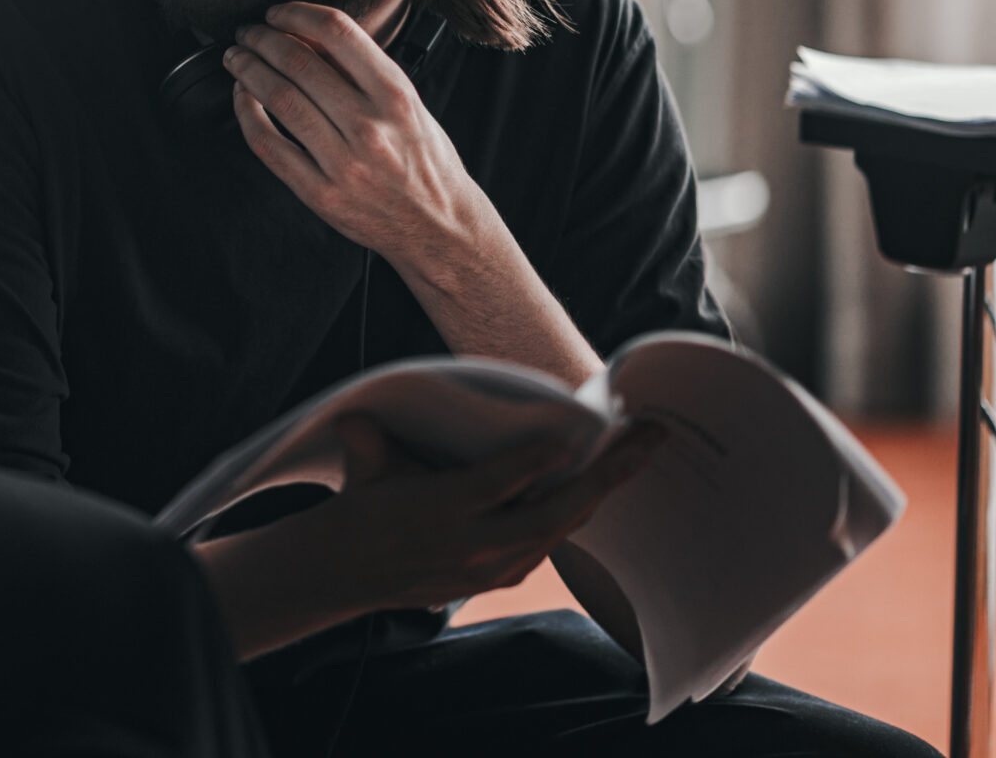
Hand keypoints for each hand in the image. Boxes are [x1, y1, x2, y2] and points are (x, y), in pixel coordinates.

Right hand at [195, 415, 663, 658]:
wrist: (347, 572)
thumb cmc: (359, 508)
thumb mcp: (364, 471)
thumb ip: (367, 444)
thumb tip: (353, 419)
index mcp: (439, 512)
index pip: (497, 483)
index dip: (535, 461)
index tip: (569, 437)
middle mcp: (472, 546)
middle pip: (553, 513)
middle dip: (609, 476)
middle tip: (649, 439)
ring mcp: (488, 568)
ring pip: (559, 529)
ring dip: (600, 492)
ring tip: (637, 453)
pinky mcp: (496, 576)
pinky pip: (547, 542)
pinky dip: (574, 512)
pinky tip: (595, 488)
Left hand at [226, 1, 601, 381]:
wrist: (438, 227)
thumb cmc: (424, 161)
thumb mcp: (411, 105)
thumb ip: (364, 73)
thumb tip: (306, 35)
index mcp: (396, 95)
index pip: (338, 31)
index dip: (297, 13)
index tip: (278, 12)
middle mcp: (370, 126)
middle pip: (299, 62)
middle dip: (263, 38)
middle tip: (248, 32)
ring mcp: (343, 163)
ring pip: (279, 99)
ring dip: (247, 70)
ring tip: (236, 58)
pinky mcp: (319, 193)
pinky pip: (269, 145)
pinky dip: (247, 114)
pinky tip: (241, 97)